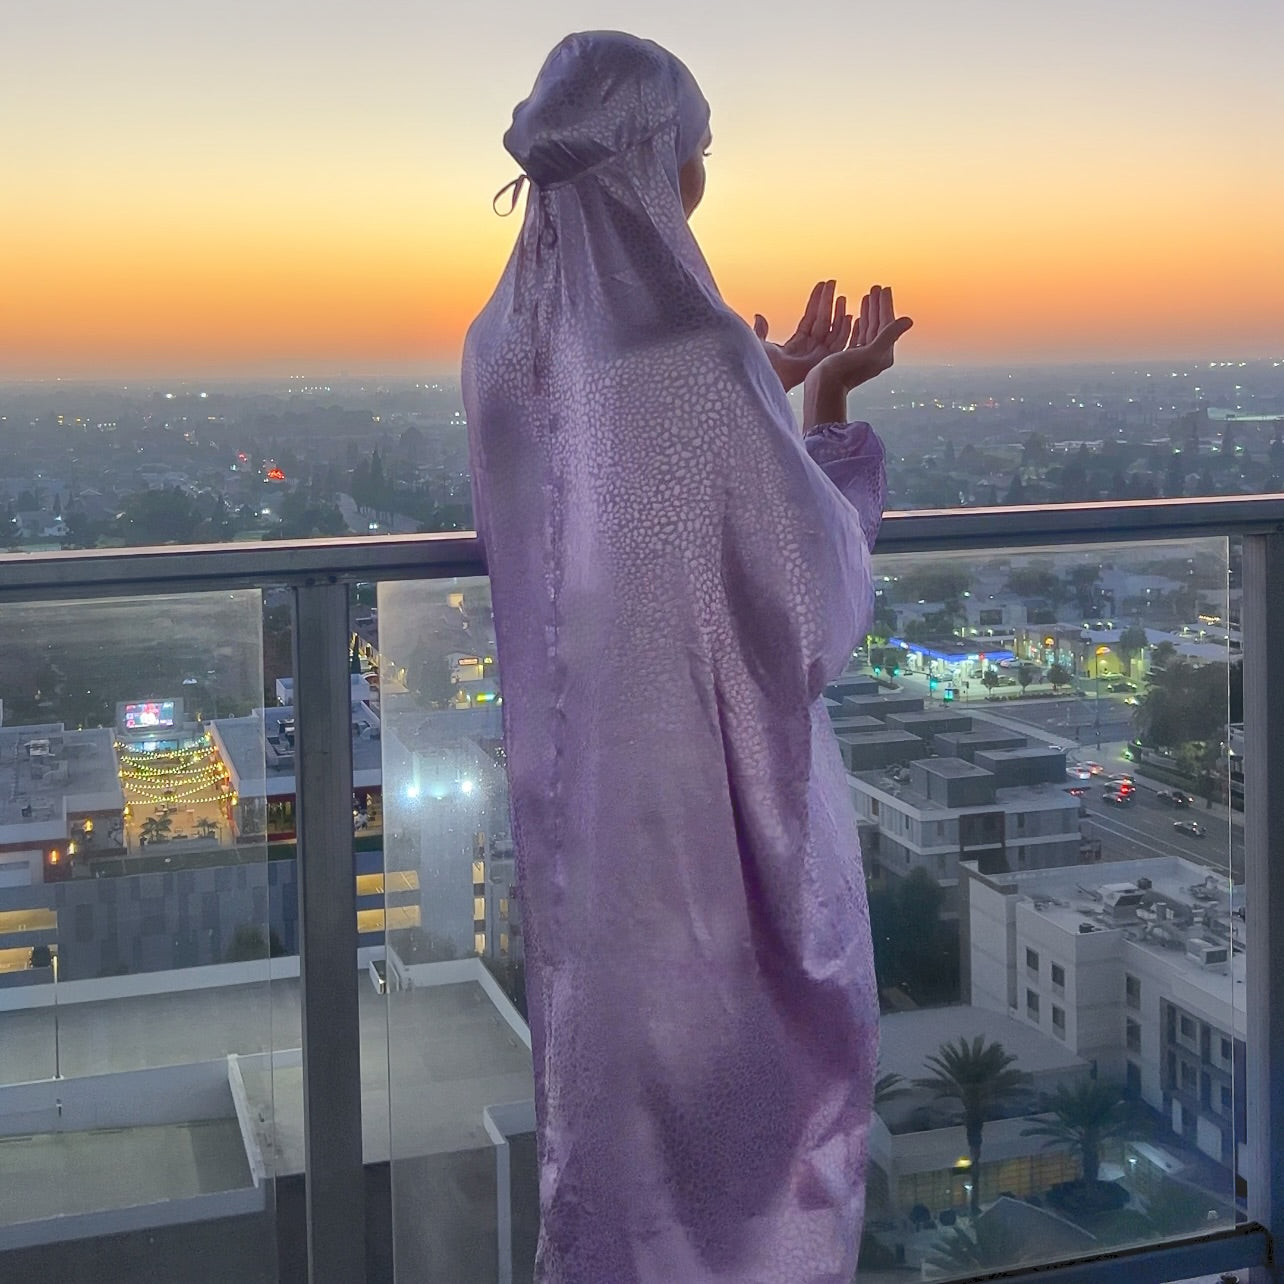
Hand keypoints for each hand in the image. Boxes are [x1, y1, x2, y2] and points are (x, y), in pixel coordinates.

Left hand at [753, 280, 852, 391]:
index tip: (821, 285)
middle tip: (833, 283)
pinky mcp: (824, 361)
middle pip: (822, 320)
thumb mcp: (759, 343)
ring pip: (832, 330)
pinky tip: (849, 316)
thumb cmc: (761, 367)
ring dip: (838, 313)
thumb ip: (761, 330)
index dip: (815, 301)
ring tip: (842, 297)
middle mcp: (809, 349)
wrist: (767, 378)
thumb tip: (759, 316)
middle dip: (827, 301)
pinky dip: (845, 330)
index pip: (809, 318)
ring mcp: (817, 355)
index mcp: (795, 345)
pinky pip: (839, 343)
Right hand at [803, 285, 912, 429]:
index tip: (883, 288)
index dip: (885, 305)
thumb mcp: (869, 351)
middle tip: (876, 288)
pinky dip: (857, 325)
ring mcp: (861, 358)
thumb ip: (889, 335)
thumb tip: (909, 320)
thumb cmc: (844, 371)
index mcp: (882, 354)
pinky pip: (856, 337)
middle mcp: (874, 356)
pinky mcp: (848, 359)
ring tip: (867, 296)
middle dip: (877, 306)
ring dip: (868, 312)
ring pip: (867, 330)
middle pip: (878, 325)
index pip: (887, 324)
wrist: (822, 389)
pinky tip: (855, 317)